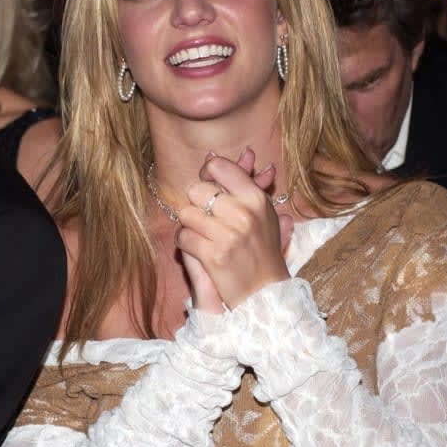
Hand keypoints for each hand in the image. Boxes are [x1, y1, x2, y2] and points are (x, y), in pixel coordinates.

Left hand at [176, 149, 291, 309]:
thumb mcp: (259, 212)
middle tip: (206, 219)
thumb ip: (238, 182)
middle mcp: (244, 213)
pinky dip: (184, 244)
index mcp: (256, 198)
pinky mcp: (214, 255)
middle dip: (196, 204)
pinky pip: (182, 238)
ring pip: (186, 214)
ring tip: (203, 236)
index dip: (207, 176)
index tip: (208, 189)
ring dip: (189, 226)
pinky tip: (197, 249)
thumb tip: (210, 154)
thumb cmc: (259, 247)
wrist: (264, 292)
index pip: (219, 168)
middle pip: (196, 190)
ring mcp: (229, 235)